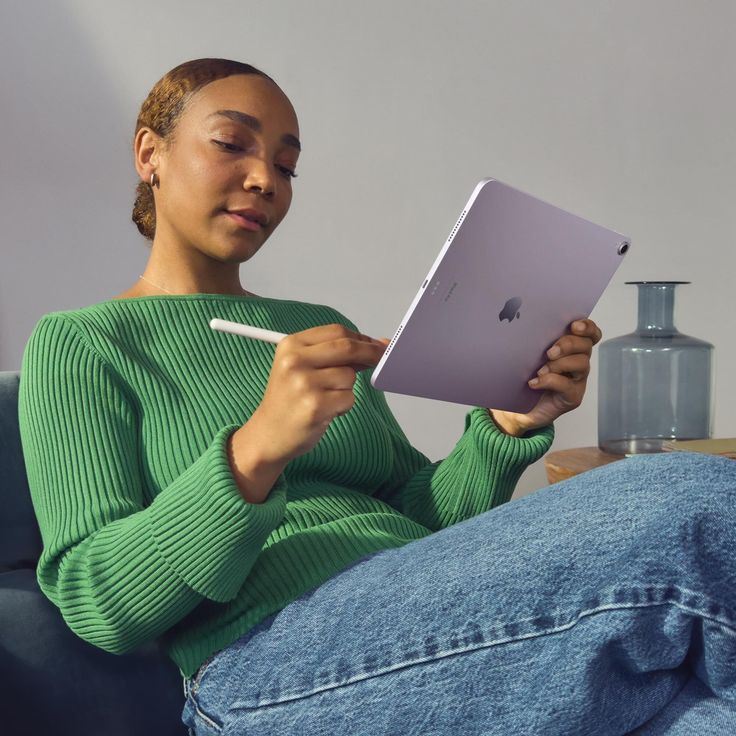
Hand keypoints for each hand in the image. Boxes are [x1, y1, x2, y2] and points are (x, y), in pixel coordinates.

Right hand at [227, 324, 387, 501]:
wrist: (268, 434)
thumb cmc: (289, 401)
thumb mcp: (302, 368)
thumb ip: (335, 355)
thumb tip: (376, 344)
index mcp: (291, 345)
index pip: (336, 332)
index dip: (361, 337)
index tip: (375, 344)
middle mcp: (295, 361)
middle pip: (347, 347)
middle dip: (370, 353)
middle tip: (381, 359)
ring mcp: (304, 383)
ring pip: (349, 376)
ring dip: (346, 389)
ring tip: (326, 398)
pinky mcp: (315, 406)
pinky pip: (349, 398)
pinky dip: (344, 406)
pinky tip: (326, 411)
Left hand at [490, 319, 602, 435]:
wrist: (516, 409)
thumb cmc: (523, 379)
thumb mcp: (528, 356)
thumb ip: (535, 342)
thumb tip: (525, 326)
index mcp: (571, 349)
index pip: (590, 334)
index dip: (587, 327)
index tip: (574, 326)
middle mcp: (578, 363)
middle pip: (586, 345)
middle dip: (569, 344)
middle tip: (549, 352)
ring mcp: (577, 381)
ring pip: (582, 364)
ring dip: (560, 364)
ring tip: (540, 370)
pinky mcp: (572, 397)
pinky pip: (567, 386)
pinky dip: (549, 381)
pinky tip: (534, 383)